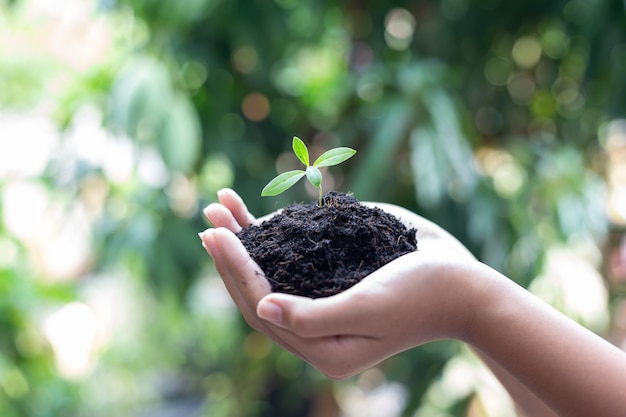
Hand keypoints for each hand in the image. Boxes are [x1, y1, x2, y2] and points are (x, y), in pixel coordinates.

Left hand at [200, 189, 487, 378]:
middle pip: (258, 291)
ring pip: (271, 272)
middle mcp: (317, 329)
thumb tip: (263, 308)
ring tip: (220, 207)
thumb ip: (314, 317)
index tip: (216, 233)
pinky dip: (272, 233)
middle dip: (231, 253)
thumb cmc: (422, 295)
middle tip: (209, 217)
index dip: (236, 269)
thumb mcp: (369, 308)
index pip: (263, 307)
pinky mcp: (332, 277)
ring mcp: (323, 301)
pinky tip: (255, 210)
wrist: (462, 283)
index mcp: (323, 348)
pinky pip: (293, 257)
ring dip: (244, 239)